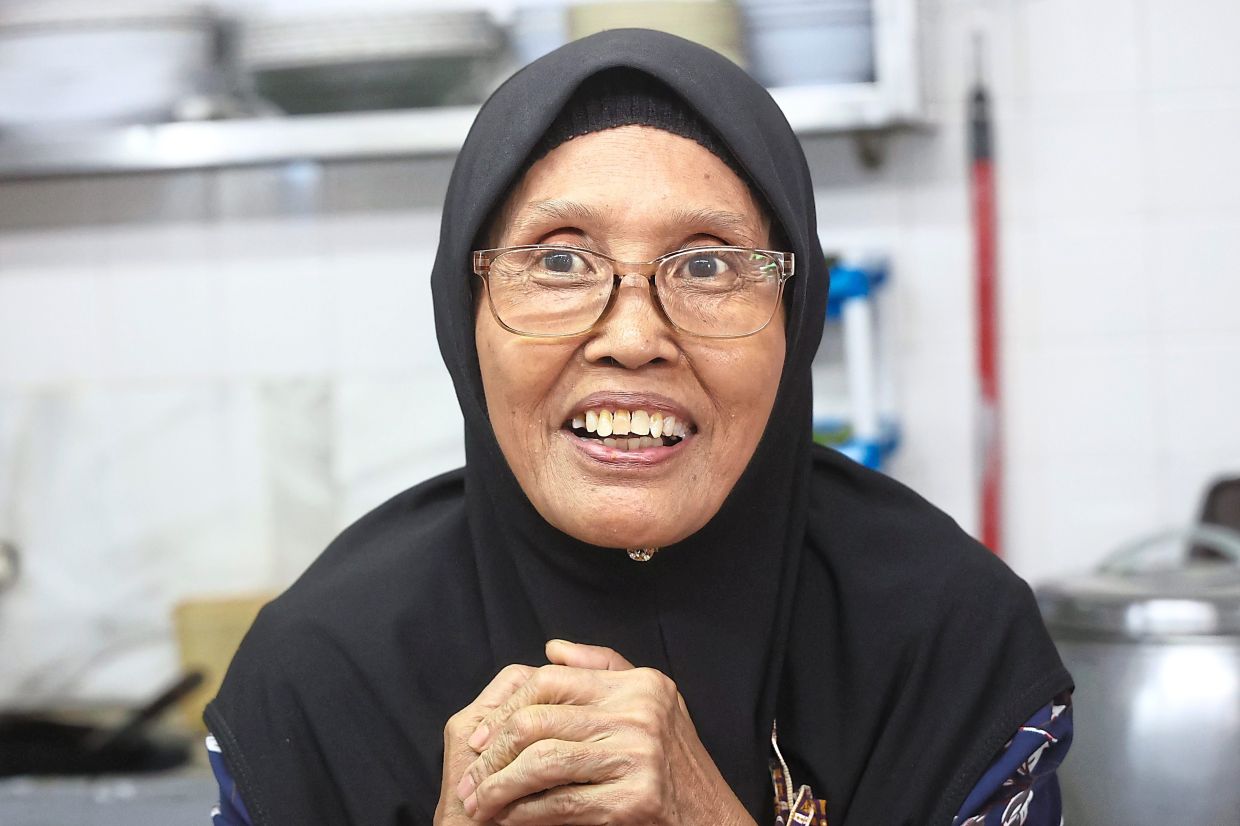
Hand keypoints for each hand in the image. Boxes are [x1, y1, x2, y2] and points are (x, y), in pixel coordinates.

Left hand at [455, 640, 755, 825]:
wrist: (714, 821)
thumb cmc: (676, 765)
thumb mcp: (652, 703)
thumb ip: (603, 670)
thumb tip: (550, 649)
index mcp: (639, 684)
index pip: (550, 681)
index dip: (506, 708)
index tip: (480, 737)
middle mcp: (640, 713)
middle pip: (538, 721)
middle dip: (493, 754)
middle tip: (470, 779)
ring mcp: (639, 756)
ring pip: (542, 763)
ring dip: (499, 787)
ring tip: (479, 804)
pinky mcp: (635, 801)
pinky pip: (560, 804)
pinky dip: (525, 814)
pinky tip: (508, 820)